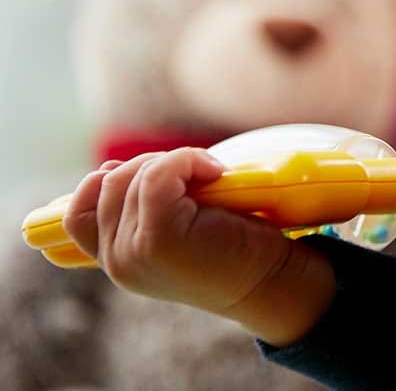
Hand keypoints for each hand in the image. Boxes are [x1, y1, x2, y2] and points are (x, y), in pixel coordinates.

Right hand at [61, 148, 300, 317]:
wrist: (272, 281)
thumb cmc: (235, 248)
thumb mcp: (176, 231)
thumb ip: (141, 212)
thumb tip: (114, 167)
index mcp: (116, 260)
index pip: (77, 213)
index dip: (105, 182)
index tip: (154, 174)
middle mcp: (115, 262)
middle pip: (103, 185)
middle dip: (148, 164)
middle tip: (195, 171)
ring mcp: (132, 253)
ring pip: (129, 177)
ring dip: (173, 162)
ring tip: (210, 173)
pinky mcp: (159, 239)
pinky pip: (155, 177)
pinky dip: (184, 161)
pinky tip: (214, 172)